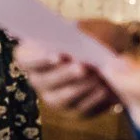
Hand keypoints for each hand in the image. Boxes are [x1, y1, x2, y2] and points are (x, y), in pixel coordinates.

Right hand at [16, 19, 139, 117]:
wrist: (114, 55)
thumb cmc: (94, 36)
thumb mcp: (90, 28)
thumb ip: (81, 32)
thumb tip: (83, 38)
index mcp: (33, 54)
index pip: (25, 59)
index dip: (38, 59)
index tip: (57, 56)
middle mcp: (39, 79)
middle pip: (42, 81)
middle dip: (63, 74)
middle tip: (81, 67)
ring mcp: (55, 98)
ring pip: (61, 99)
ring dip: (80, 87)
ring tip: (97, 77)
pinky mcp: (76, 111)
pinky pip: (82, 110)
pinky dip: (94, 99)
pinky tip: (105, 89)